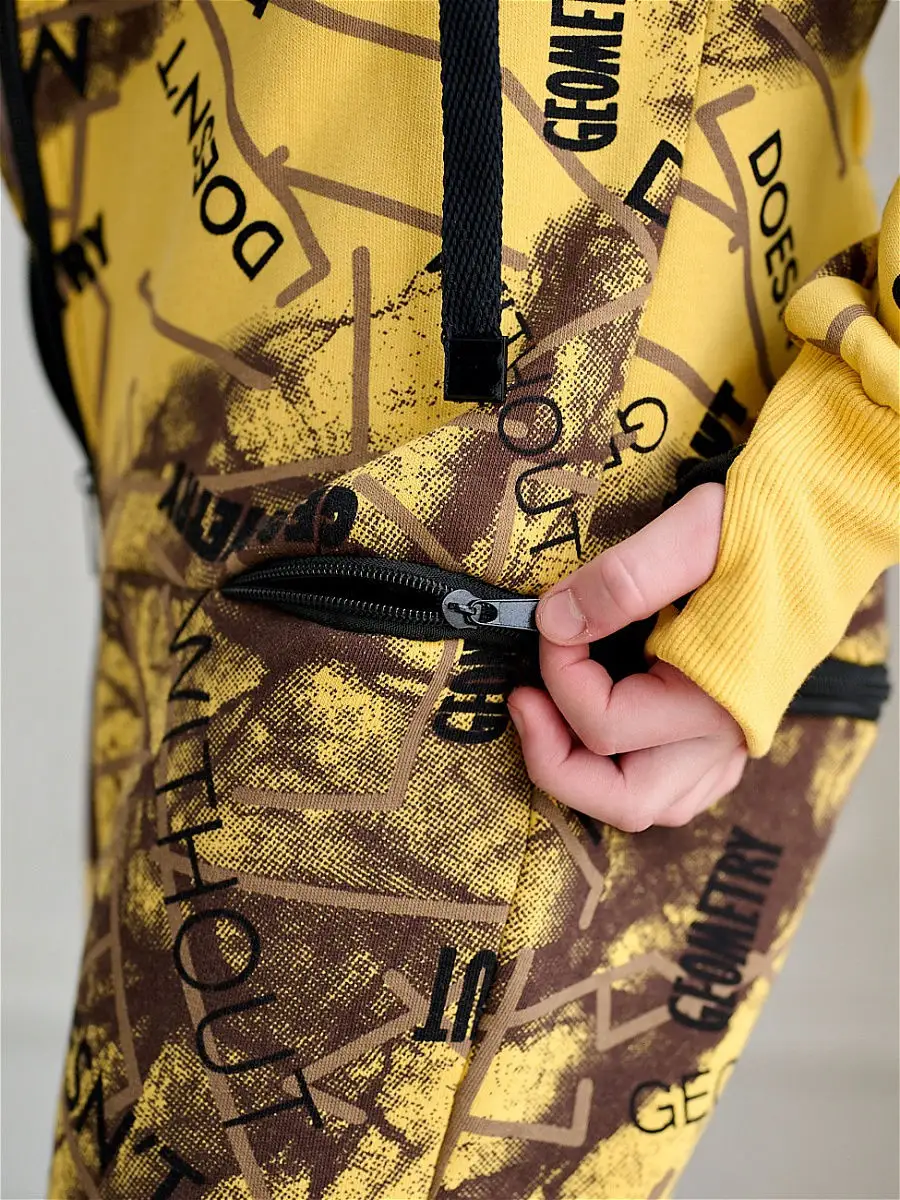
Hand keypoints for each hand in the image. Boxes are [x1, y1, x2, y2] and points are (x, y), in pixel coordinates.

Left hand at [507, 484, 746, 831]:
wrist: (826, 526)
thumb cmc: (767, 526)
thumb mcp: (692, 534)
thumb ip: (621, 580)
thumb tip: (554, 620)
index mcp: (716, 697)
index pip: (604, 724)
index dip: (558, 674)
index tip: (551, 620)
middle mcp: (725, 735)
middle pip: (623, 799)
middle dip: (555, 760)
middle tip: (523, 701)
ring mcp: (732, 742)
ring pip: (647, 804)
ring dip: (588, 775)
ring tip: (552, 718)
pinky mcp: (731, 734)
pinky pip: (675, 789)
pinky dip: (628, 771)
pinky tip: (605, 729)